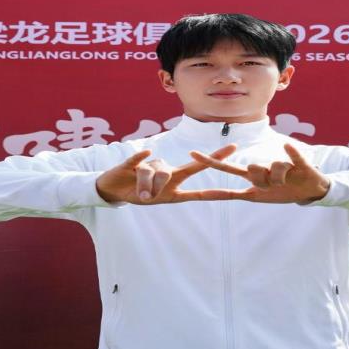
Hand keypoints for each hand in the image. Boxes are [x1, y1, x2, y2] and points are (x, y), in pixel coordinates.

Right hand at [96, 144, 236, 204]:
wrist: (113, 188)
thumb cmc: (137, 192)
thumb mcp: (152, 198)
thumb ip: (156, 193)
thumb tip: (150, 191)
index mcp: (173, 180)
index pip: (199, 172)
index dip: (216, 167)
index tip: (235, 157)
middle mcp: (166, 170)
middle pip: (189, 168)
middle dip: (212, 159)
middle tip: (231, 150)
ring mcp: (151, 165)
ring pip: (159, 175)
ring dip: (149, 188)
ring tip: (142, 196)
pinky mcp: (133, 164)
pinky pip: (140, 160)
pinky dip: (142, 158)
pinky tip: (146, 153)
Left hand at [190, 143, 329, 203]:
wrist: (310, 189)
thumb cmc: (282, 191)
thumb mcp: (257, 196)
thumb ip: (234, 194)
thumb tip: (206, 193)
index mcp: (254, 176)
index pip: (228, 168)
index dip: (210, 162)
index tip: (192, 154)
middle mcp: (265, 168)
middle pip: (253, 170)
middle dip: (261, 181)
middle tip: (272, 185)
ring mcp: (282, 166)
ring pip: (272, 168)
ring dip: (279, 178)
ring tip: (287, 181)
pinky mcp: (300, 165)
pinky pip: (293, 158)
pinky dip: (291, 153)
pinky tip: (286, 146)